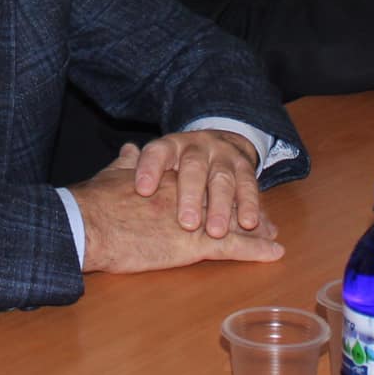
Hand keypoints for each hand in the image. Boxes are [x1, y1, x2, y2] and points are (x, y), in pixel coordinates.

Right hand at [75, 144, 283, 274]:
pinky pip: (233, 247)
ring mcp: (193, 219)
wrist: (88, 225)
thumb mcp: (113, 176)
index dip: (216, 187)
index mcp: (166, 178)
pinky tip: (273, 252)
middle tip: (260, 216)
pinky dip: (255, 250)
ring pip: (233, 220)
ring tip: (273, 233)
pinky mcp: (194, 244)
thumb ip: (127, 164)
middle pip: (223, 196)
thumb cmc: (94, 204)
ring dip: (255, 228)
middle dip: (242, 206)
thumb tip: (130, 150)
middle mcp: (186, 193)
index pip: (200, 180)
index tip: (228, 192)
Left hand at [130, 129, 262, 236]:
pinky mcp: (245, 169)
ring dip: (222, 207)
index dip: (149, 169)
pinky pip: (249, 187)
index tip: (142, 190)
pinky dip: (250, 206)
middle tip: (186, 223)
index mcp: (170, 146)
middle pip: (193, 168)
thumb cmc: (176, 163)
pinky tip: (251, 224)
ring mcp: (223, 156)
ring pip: (222, 180)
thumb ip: (133, 165)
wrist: (218, 142)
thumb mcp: (156, 162)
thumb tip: (122, 154)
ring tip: (216, 232)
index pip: (156, 153)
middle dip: (191, 196)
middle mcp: (197, 147)